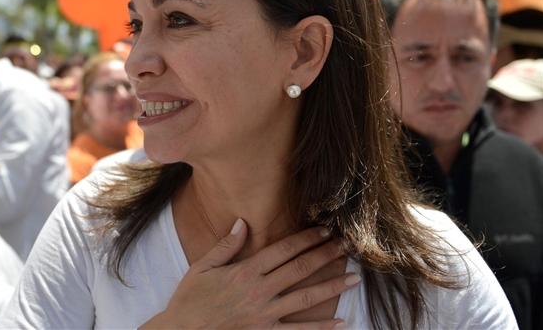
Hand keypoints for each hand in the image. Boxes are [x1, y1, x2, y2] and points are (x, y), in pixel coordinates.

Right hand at [142, 221, 358, 328]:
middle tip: (346, 245)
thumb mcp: (202, 266)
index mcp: (244, 271)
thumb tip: (243, 222)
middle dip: (324, 256)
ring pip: (305, 298)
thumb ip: (226, 245)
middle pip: (299, 269)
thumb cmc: (189, 299)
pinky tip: (340, 321)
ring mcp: (264, 315)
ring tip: (353, 278)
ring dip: (331, 286)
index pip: (282, 250)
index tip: (323, 229)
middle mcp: (259, 291)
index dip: (305, 238)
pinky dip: (320, 327)